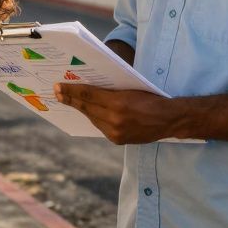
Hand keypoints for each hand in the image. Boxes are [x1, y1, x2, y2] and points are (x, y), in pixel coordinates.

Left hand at [53, 84, 183, 144]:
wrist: (169, 119)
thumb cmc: (151, 97)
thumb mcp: (130, 87)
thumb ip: (110, 89)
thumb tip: (88, 86)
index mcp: (118, 102)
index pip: (88, 94)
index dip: (71, 90)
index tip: (58, 86)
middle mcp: (115, 119)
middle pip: (86, 107)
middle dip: (70, 99)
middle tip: (57, 92)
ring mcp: (116, 132)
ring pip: (92, 118)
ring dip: (81, 109)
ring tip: (68, 100)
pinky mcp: (118, 140)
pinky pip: (100, 127)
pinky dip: (94, 118)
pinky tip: (87, 111)